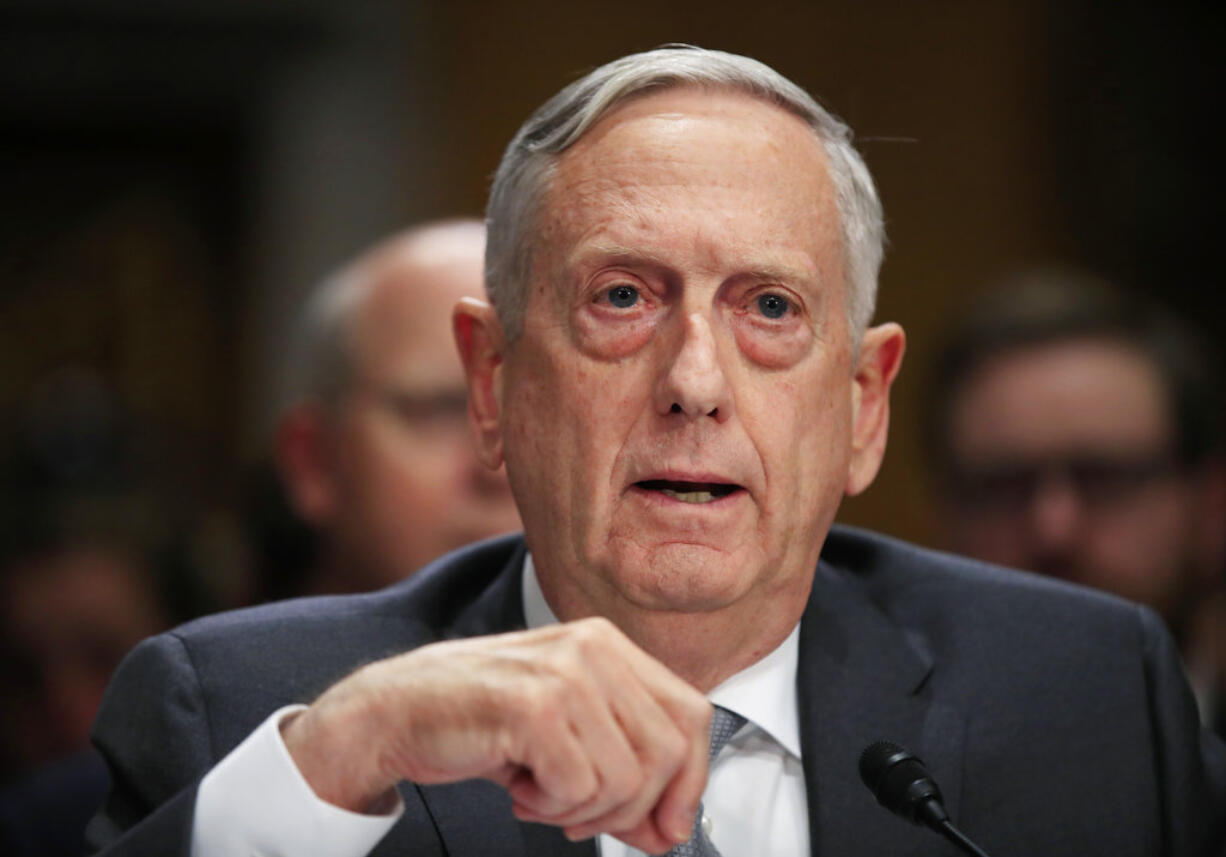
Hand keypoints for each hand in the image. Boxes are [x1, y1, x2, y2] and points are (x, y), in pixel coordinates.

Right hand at [281, 617, 711, 853]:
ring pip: (626, 779)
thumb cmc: (477, 721)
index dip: (689, 780)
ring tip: (540, 794)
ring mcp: (565, 673)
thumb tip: (669, 830)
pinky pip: (580, 790)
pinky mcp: (534, 707)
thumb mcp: (564, 740)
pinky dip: (551, 809)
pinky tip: (519, 788)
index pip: (691, 714)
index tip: (667, 824)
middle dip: (632, 808)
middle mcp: (593, 647)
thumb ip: (622, 775)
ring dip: (582, 811)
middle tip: (581, 816)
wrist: (391, 714)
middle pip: (668, 752)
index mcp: (607, 643)